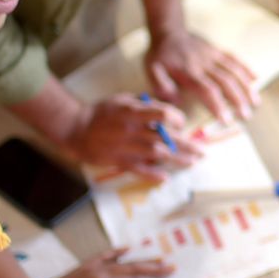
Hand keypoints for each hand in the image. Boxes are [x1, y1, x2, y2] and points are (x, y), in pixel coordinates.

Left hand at [24, 248, 174, 277]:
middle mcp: (100, 272)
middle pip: (133, 269)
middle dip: (154, 269)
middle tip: (173, 267)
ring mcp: (92, 267)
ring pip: (123, 261)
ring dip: (142, 260)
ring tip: (158, 258)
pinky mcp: (84, 267)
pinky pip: (105, 255)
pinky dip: (118, 251)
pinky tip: (127, 248)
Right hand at [66, 94, 200, 180]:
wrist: (76, 128)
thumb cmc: (103, 112)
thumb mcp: (123, 100)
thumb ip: (145, 105)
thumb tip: (167, 111)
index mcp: (133, 112)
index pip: (163, 115)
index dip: (177, 119)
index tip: (182, 123)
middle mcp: (132, 130)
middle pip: (165, 138)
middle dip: (187, 145)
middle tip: (202, 151)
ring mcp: (126, 147)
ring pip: (157, 154)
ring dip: (177, 159)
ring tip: (192, 162)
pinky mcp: (119, 161)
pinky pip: (139, 170)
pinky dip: (153, 175)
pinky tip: (166, 177)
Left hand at [145, 30, 258, 120]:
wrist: (168, 30)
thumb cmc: (160, 55)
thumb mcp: (152, 70)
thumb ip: (161, 86)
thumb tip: (175, 101)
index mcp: (188, 72)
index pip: (206, 90)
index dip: (218, 105)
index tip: (226, 120)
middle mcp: (203, 64)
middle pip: (225, 82)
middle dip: (237, 100)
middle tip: (246, 116)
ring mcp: (212, 56)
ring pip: (233, 71)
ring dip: (246, 87)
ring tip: (255, 103)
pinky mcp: (217, 51)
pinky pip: (234, 59)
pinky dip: (246, 69)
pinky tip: (256, 79)